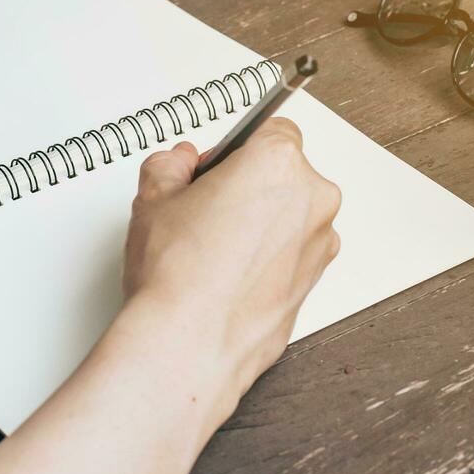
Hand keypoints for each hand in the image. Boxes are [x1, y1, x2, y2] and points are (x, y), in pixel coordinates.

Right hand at [119, 119, 340, 420]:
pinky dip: (268, 261)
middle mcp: (312, 200)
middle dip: (250, 186)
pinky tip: (228, 277)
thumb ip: (169, 165)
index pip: (272, 128)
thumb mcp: (153, 198)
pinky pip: (292, 256)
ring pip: (292, 218)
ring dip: (262, 225)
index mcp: (279, 163)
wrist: (188, 344)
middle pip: (285, 174)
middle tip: (206, 210)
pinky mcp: (315, 284)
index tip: (216, 166)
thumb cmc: (178, 275)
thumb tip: (178, 163)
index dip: (237, 148)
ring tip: (213, 251)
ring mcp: (320, 245)